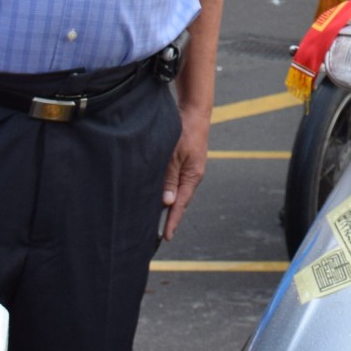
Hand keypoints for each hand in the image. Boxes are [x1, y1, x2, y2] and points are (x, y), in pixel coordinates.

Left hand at [161, 105, 210, 240]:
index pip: (180, 204)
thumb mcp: (175, 155)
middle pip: (179, 201)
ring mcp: (188, 170)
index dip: (172, 221)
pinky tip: (158, 195)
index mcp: (193, 176)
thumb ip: (170, 177)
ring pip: (175, 192)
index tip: (165, 237)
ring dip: (167, 205)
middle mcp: (192, 176)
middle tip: (156, 235)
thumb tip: (168, 202)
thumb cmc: (185, 131)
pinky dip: (167, 191)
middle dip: (169, 217)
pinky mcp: (184, 163)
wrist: (195, 112)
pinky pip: (174, 182)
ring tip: (155, 220)